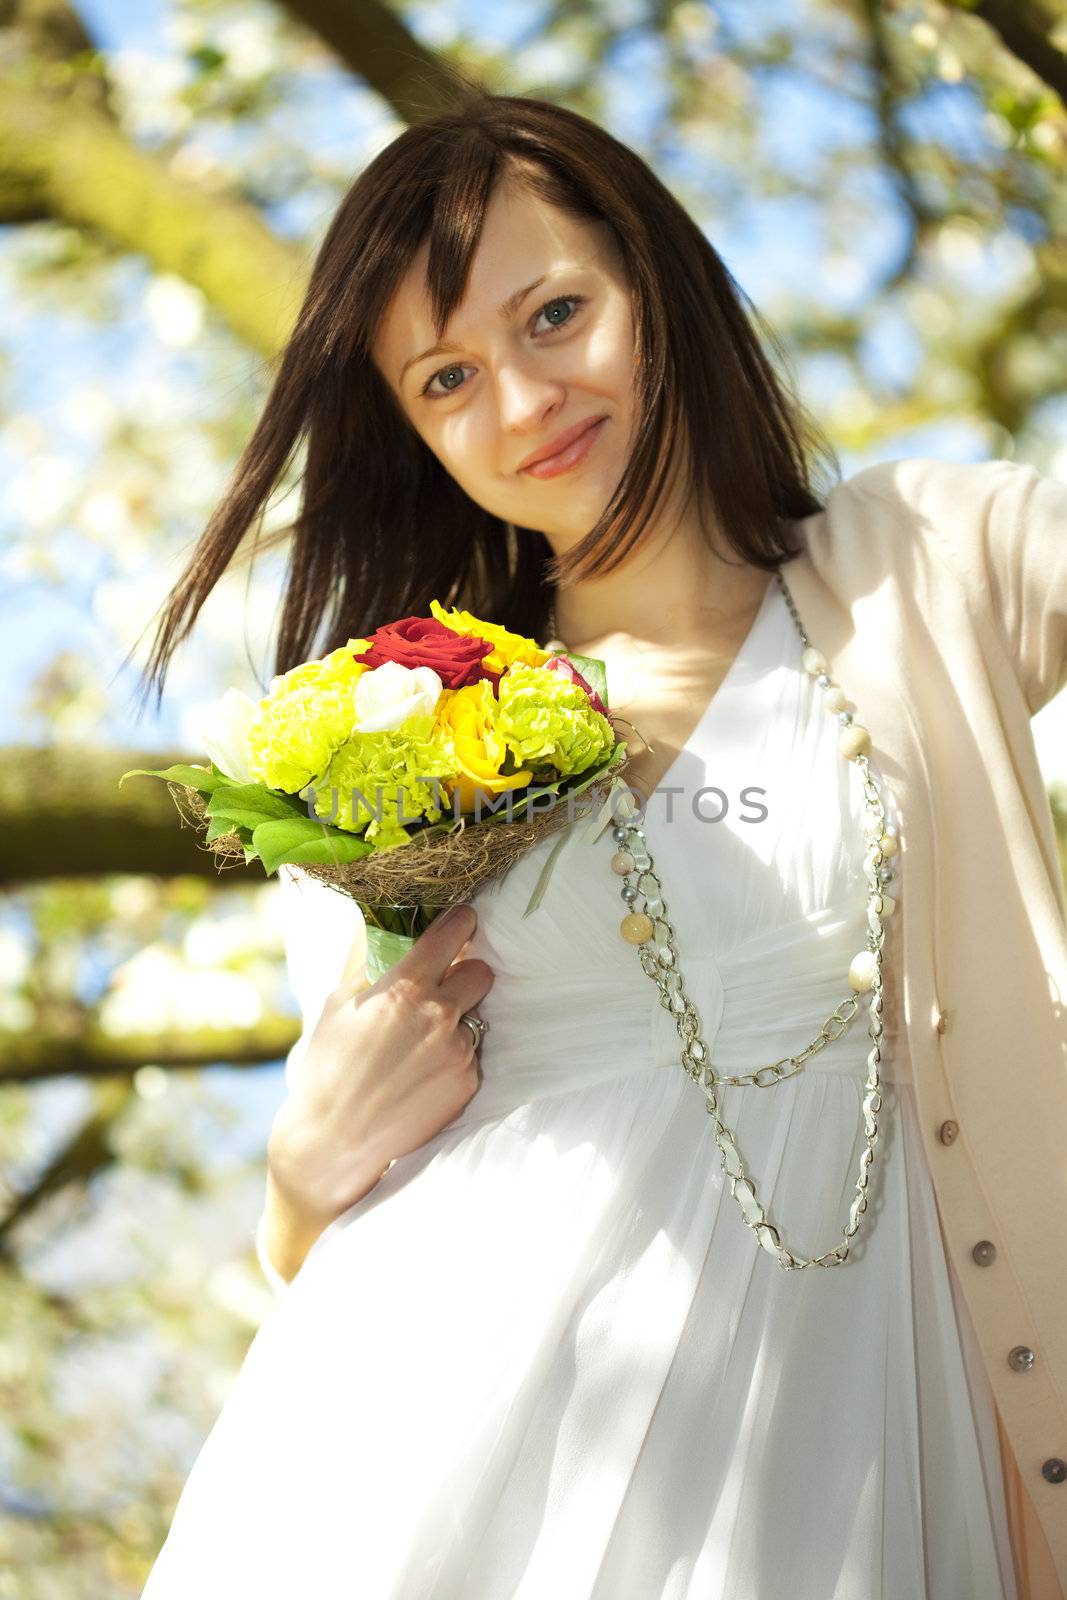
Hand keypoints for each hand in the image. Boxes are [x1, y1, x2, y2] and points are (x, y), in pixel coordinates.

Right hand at [267, 904, 492, 1225]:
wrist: (334, 1140)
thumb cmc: (328, 1067)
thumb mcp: (338, 1003)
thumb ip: (369, 962)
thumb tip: (380, 925)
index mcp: (406, 988)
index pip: (456, 932)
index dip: (461, 923)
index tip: (461, 923)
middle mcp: (440, 1015)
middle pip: (482, 971)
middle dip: (465, 974)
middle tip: (442, 988)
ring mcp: (458, 1051)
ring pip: (476, 1016)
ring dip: (456, 1021)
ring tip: (418, 1044)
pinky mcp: (467, 1083)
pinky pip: (471, 1055)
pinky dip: (453, 1058)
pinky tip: (421, 1074)